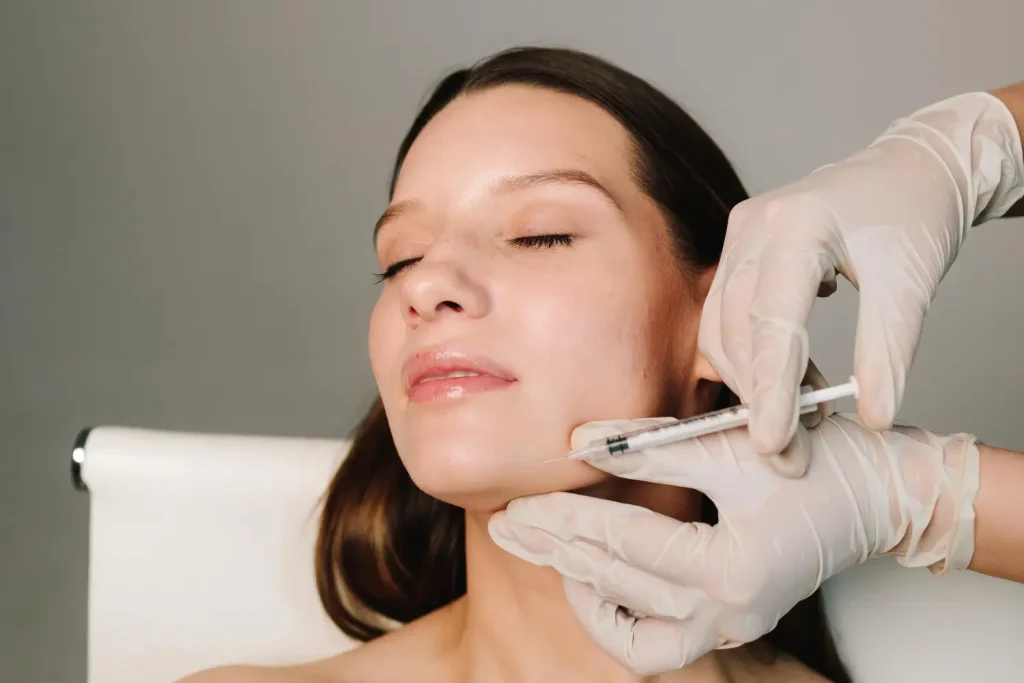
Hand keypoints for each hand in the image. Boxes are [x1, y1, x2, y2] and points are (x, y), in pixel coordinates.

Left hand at [489, 415, 979, 674]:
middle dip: (554, 549)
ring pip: (630, 627)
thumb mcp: (730, 445)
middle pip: (615, 582)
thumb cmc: (824, 465)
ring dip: (580, 585)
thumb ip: (650, 445)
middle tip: (509, 526)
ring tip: (541, 552)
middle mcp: (727, 613)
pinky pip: (658, 646)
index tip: (521, 504)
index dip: (565, 518)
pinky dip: (619, 621)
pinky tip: (594, 584)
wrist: (886, 495)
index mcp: (729, 569)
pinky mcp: (730, 623)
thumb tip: (579, 443)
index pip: (622, 542)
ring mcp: (730, 626)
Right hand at [699, 91, 1022, 467]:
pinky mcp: (740, 246)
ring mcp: (740, 233)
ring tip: (801, 414)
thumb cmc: (915, 215)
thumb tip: (873, 416)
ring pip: (721, 326)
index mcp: (798, 225)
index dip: (769, 390)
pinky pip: (727, 313)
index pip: (771, 322)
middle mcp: (754, 225)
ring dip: (752, 378)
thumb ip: (887, 353)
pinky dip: (754, 354)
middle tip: (790, 450)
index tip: (775, 444)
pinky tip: (792, 378)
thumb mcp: (911, 286)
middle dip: (756, 395)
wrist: (912, 168)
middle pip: (733, 329)